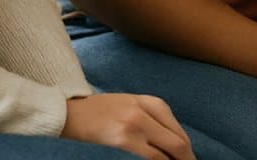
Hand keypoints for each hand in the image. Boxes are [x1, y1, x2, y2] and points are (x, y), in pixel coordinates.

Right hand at [61, 93, 195, 158]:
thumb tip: (175, 143)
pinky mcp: (122, 141)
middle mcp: (146, 112)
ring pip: (167, 153)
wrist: (67, 112)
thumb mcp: (132, 105)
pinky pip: (150, 158)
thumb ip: (154, 119)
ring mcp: (135, 127)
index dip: (188, 152)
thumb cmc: (99, 111)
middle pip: (178, 143)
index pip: (180, 132)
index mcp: (152, 102)